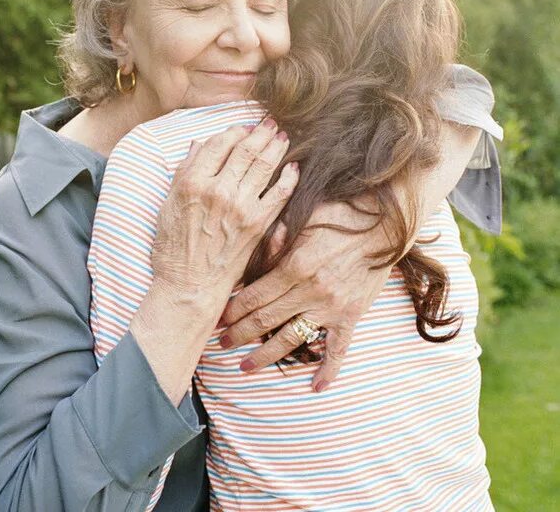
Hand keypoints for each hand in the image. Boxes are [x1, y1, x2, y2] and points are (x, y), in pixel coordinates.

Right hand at [150, 119, 298, 315]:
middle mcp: (218, 190)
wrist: (189, 285)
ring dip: (276, 147)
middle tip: (271, 123)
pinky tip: (293, 168)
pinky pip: (279, 194)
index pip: (218, 144)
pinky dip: (289, 178)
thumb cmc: (172, 248)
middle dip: (260, 132)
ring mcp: (241, 207)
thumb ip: (184, 172)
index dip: (233, 131)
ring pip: (264, 165)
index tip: (241, 127)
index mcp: (192, 183)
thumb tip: (199, 145)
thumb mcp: (168, 205)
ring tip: (283, 136)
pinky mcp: (258, 224)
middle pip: (245, 150)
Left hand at [217, 201, 392, 391]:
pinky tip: (317, 387)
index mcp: (294, 266)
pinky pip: (339, 349)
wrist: (384, 222)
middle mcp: (310, 291)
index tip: (217, 319)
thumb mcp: (299, 219)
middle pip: (265, 320)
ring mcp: (331, 307)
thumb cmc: (337, 215)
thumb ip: (273, 240)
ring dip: (266, 355)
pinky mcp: (351, 316)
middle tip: (221, 344)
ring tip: (245, 367)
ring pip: (291, 339)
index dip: (232, 310)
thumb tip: (247, 256)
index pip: (253, 296)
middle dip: (239, 334)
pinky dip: (329, 370)